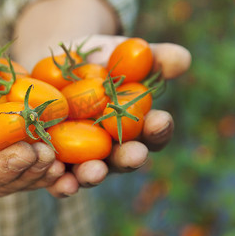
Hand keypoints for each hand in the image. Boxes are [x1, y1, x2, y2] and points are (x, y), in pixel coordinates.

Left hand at [44, 35, 191, 196]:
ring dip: (93, 175)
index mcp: (134, 128)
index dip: (159, 129)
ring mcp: (81, 161)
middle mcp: (110, 150)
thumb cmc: (97, 62)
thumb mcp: (121, 54)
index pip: (153, 133)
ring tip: (94, 172)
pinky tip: (56, 178)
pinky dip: (58, 182)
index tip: (160, 120)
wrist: (53, 69)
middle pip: (123, 160)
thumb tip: (181, 58)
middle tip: (134, 154)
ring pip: (90, 174)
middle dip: (130, 158)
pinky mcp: (53, 163)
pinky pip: (55, 178)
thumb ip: (151, 58)